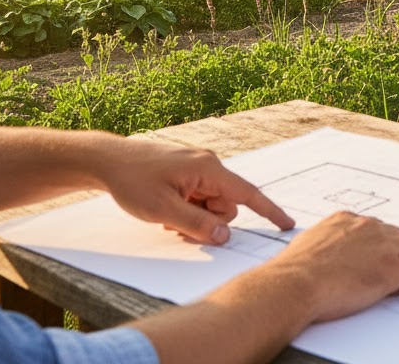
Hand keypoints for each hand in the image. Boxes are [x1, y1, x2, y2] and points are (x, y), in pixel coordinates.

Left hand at [95, 137, 293, 243]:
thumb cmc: (133, 182)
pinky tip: (167, 208)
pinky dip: (189, 209)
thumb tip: (226, 238)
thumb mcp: (163, 210)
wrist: (109, 161)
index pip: (247, 193)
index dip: (269, 211)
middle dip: (209, 223)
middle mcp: (209, 165)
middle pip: (227, 206)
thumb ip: (196, 224)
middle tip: (176, 226)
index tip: (288, 225)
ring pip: (213, 205)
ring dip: (196, 218)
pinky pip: (201, 198)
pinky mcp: (189, 173)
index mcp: (208, 169)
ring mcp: (199, 168)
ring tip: (167, 216)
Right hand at [276, 211, 398, 323]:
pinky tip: (396, 291)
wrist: (295, 282)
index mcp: (348, 219)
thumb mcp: (309, 240)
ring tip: (389, 286)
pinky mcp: (391, 269)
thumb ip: (325, 239)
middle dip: (393, 256)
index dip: (376, 248)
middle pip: (397, 237)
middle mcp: (368, 227)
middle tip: (380, 277)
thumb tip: (324, 250)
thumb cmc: (294, 269)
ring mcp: (382, 246)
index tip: (370, 263)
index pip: (376, 228)